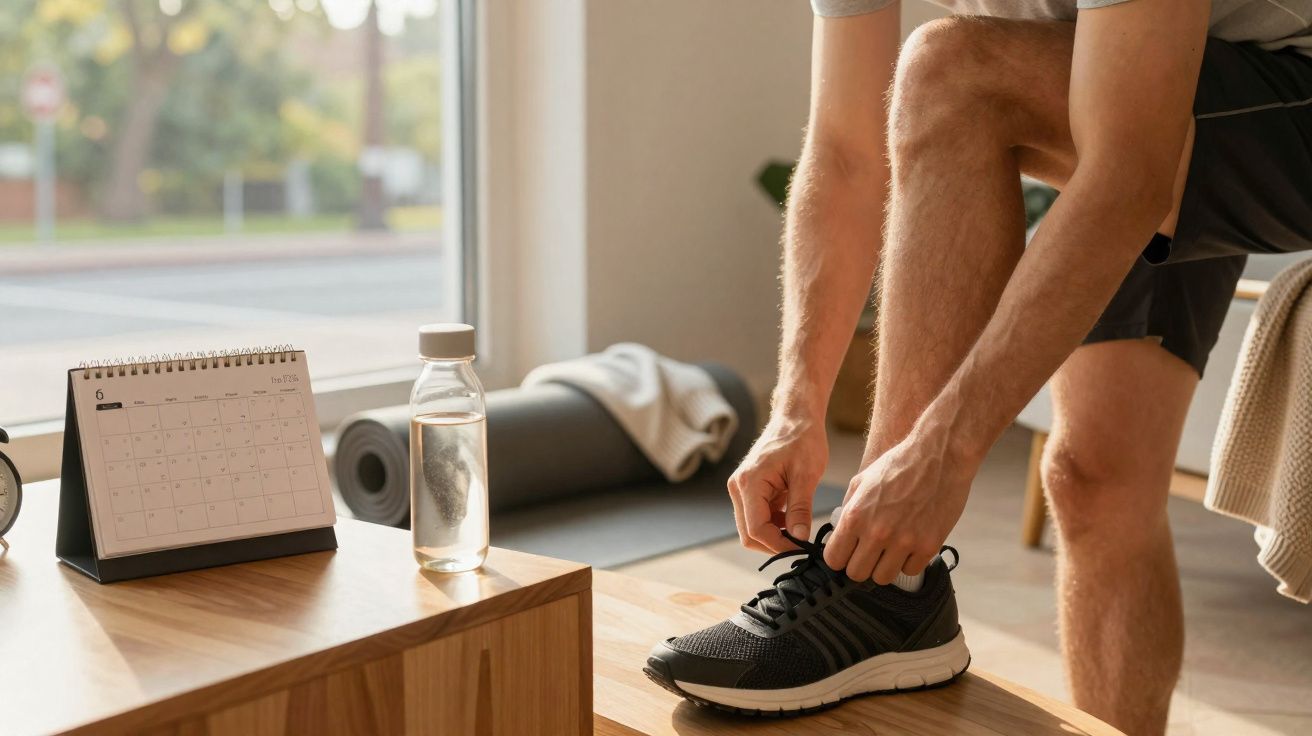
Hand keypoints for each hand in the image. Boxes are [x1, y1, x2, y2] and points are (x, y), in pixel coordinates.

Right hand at [728, 413, 828, 552]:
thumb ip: (800, 509)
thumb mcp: (807, 475)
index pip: (756, 528)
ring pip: (751, 527)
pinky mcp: (748, 489)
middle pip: (748, 533)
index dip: (778, 544)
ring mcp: (741, 488)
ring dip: (774, 535)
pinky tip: (793, 519)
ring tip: (800, 532)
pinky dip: (773, 524)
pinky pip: (756, 516)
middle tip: (801, 546)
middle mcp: (738, 486)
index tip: (802, 548)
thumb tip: (799, 538)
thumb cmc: (802, 439)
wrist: (795, 417)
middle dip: (774, 544)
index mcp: (749, 482)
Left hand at [823, 424, 976, 583]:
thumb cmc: (900, 464)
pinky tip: (909, 544)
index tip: (847, 552)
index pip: (834, 559)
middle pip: (856, 574)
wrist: (939, 455)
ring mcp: (904, 542)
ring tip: (890, 548)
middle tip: (868, 552)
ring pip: (883, 578)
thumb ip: (848, 510)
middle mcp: (877, 533)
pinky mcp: (928, 546)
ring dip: (884, 566)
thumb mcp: (861, 481)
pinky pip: (910, 571)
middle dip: (860, 564)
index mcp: (856, 516)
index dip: (839, 556)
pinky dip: (908, 561)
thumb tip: (840, 534)